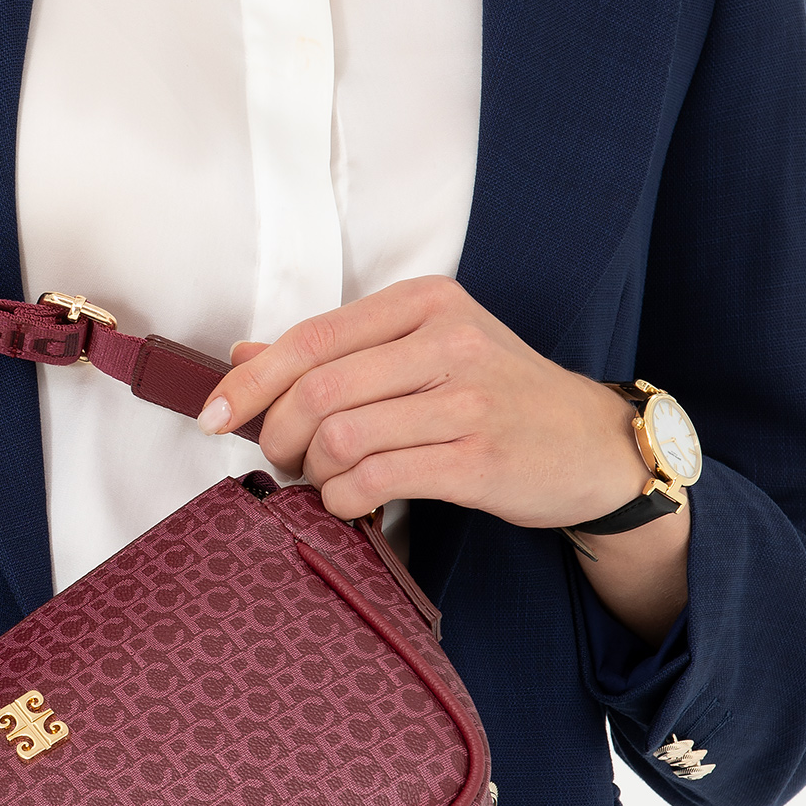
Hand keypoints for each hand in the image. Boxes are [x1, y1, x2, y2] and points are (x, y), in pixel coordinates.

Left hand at [200, 276, 653, 524]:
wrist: (594, 445)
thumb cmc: (497, 396)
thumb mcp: (423, 352)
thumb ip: (337, 352)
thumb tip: (241, 355)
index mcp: (424, 302)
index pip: (310, 338)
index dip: (248, 382)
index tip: (212, 416)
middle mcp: (447, 340)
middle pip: (317, 390)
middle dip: (277, 435)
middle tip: (280, 460)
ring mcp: (468, 399)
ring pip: (342, 437)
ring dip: (312, 472)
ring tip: (321, 482)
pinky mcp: (479, 459)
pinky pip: (378, 480)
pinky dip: (344, 499)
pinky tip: (350, 503)